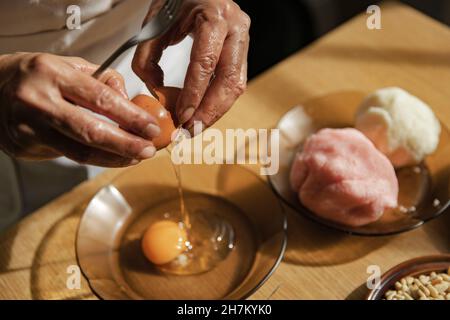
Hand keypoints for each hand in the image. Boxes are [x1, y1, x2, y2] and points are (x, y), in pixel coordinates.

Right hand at [0, 53, 160, 166]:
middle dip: (127, 144)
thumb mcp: (69, 65)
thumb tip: (132, 102)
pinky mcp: (25, 146)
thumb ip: (104, 80)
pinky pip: (69, 156)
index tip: (152, 128)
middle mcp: (38, 101)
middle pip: (91, 131)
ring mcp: (29, 127)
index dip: (131, 117)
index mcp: (52, 74)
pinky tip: (114, 157)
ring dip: (115, 158)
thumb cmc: (37, 75)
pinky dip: (97, 159)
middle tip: (149, 150)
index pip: (100, 99)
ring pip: (81, 152)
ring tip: (136, 157)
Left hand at [132, 0, 249, 130]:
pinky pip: (235, 82)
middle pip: (229, 80)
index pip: (206, 62)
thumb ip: (147, 57)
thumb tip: (157, 93)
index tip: (181, 116)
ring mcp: (243, 39)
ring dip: (216, 111)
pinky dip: (219, 102)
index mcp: (214, 15)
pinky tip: (204, 113)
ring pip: (236, 86)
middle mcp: (236, 27)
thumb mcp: (155, 22)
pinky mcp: (242, 51)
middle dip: (209, 111)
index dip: (194, 94)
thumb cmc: (176, 0)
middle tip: (191, 130)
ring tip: (196, 127)